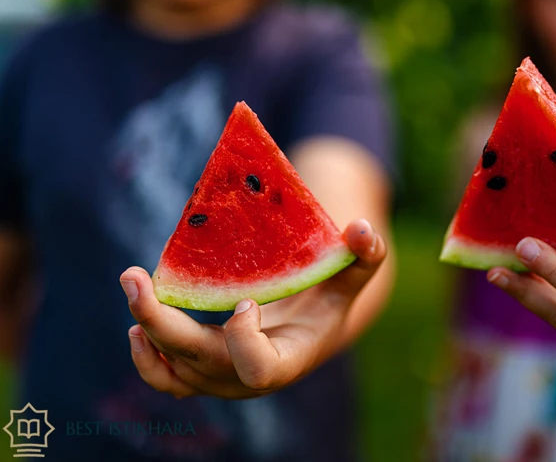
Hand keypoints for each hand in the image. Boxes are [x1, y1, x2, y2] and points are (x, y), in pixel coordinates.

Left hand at [119, 219, 385, 398]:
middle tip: (134, 277)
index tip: (246, 300)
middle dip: (161, 323)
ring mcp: (219, 382)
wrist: (305, 332)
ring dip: (147, 332)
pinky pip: (164, 378)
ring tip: (135, 289)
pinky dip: (146, 356)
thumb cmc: (327, 302)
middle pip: (197, 364)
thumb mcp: (350, 280)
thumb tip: (361, 229)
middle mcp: (246, 381)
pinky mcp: (200, 374)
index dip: (245, 339)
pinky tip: (138, 324)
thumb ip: (365, 257)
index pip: (257, 370)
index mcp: (287, 361)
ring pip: (172, 372)